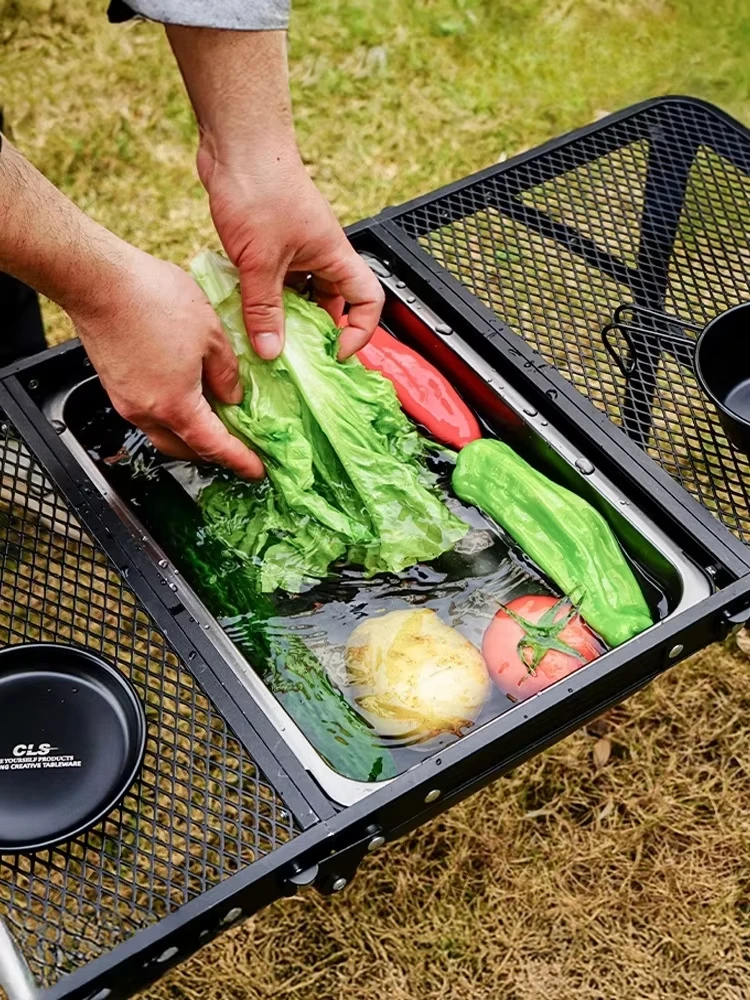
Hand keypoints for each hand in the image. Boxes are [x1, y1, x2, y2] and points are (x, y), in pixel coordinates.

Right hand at [70, 246, 263, 478]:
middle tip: (239, 447)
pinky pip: (148, 415)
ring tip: (214, 422)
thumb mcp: (212, 334)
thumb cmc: (153, 300)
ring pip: (164, 434)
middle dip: (213, 453)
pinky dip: (171, 416)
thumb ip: (226, 373)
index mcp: (176, 406)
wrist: (99, 280)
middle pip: (186, 449)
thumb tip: (232, 396)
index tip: (256, 470)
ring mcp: (126, 401)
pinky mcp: (115, 385)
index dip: (239, 461)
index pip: (214, 447)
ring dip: (190, 435)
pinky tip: (186, 397)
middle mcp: (147, 412)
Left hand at [199, 148, 383, 360]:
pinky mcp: (269, 243)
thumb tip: (272, 351)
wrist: (235, 143)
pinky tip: (242, 311)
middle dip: (315, 331)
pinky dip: (261, 299)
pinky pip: (273, 282)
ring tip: (263, 336)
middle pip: (331, 302)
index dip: (359, 331)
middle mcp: (319, 253)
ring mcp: (294, 248)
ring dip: (283, 316)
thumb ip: (264, 310)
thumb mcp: (260, 261)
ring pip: (298, 295)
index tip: (336, 352)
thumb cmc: (260, 187)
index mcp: (334, 255)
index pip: (368, 301)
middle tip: (292, 354)